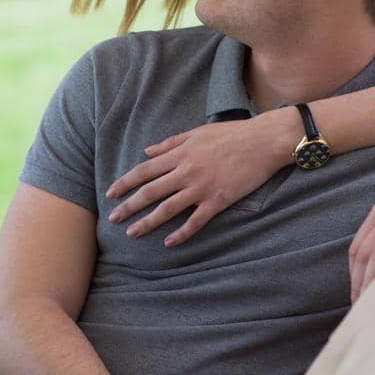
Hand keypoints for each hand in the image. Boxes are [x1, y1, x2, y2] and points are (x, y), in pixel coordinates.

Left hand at [105, 111, 295, 245]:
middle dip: (128, 206)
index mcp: (181, 153)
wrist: (264, 141)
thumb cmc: (232, 134)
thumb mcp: (198, 132)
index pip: (145, 170)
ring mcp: (202, 187)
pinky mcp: (218, 200)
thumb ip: (171, 143)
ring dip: (147, 222)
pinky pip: (195, 221)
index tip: (111, 193)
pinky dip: (181, 233)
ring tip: (132, 233)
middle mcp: (186, 171)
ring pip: (167, 208)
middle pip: (150, 191)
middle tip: (112, 219)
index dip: (125, 182)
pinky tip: (168, 242)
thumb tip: (147, 151)